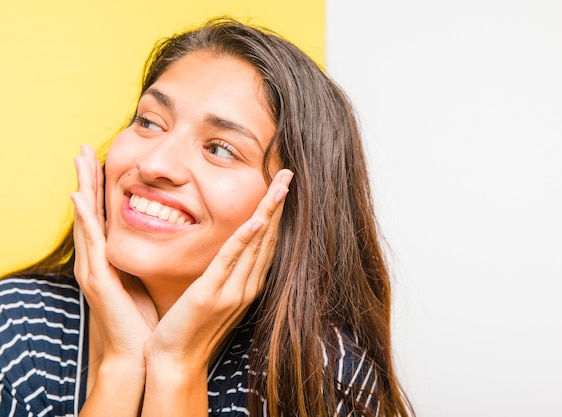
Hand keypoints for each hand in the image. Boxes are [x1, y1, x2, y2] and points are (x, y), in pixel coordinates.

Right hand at [71, 145, 156, 362]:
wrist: (139, 354)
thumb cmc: (145, 319)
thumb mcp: (146, 281)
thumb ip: (148, 259)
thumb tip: (166, 238)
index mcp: (111, 260)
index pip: (106, 216)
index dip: (102, 189)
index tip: (102, 160)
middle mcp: (97, 261)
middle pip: (91, 212)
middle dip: (87, 180)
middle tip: (82, 150)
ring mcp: (94, 269)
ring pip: (87, 221)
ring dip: (82, 189)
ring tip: (79, 161)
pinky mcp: (98, 280)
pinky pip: (91, 244)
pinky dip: (84, 221)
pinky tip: (78, 199)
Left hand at [144, 168, 292, 368]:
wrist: (175, 361)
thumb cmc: (190, 327)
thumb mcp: (214, 294)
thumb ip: (224, 271)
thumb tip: (228, 248)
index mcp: (248, 284)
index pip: (267, 241)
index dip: (277, 212)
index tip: (282, 186)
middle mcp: (247, 285)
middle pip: (269, 237)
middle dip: (279, 203)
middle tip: (288, 173)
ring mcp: (232, 291)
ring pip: (256, 243)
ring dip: (269, 212)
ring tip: (280, 186)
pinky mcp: (211, 294)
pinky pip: (230, 261)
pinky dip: (245, 239)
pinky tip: (257, 220)